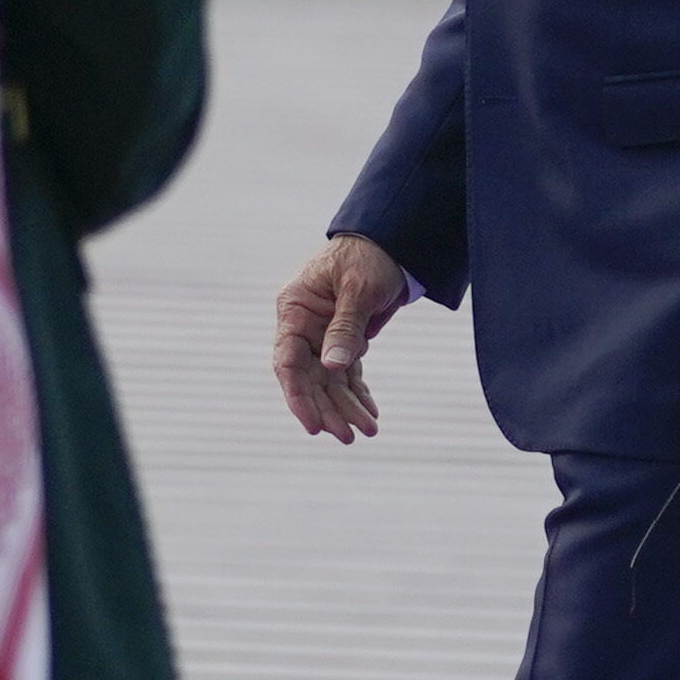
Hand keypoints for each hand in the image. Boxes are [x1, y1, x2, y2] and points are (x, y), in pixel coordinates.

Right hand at [270, 233, 415, 441]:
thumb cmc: (369, 257)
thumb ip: (345, 328)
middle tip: (348, 437)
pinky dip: (358, 394)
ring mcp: (323, 336)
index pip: (287, 361)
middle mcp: (304, 327)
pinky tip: (371, 414)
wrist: (392, 242)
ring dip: (346, 407)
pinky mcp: (344, 340)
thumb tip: (332, 367)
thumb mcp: (358, 289)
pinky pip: (347, 374)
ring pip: (330, 382)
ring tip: (369, 431)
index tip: (313, 425)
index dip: (297, 397)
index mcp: (295, 310)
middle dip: (328, 409)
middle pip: (308, 379)